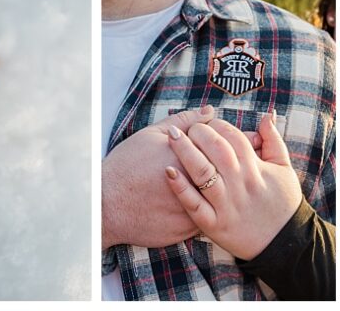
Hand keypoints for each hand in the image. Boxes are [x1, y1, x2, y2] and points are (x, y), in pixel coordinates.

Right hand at [103, 107, 215, 249]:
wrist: (108, 204)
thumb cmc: (127, 165)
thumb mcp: (152, 135)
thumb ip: (185, 120)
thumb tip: (211, 111)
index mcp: (186, 155)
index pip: (221, 144)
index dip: (226, 141)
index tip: (226, 141)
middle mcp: (193, 182)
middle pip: (226, 171)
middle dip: (231, 164)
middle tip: (226, 161)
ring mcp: (193, 208)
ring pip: (221, 197)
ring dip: (224, 187)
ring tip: (219, 180)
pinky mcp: (189, 229)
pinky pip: (210, 216)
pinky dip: (212, 208)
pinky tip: (206, 200)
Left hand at [165, 110, 302, 259]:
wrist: (285, 246)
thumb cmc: (283, 204)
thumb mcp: (284, 169)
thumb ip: (273, 139)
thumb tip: (268, 114)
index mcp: (256, 169)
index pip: (233, 137)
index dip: (218, 125)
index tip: (208, 122)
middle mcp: (240, 185)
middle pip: (217, 150)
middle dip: (200, 133)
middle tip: (187, 128)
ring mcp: (226, 206)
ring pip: (203, 173)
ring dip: (185, 152)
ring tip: (171, 137)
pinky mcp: (215, 225)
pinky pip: (194, 206)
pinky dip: (181, 189)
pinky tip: (168, 172)